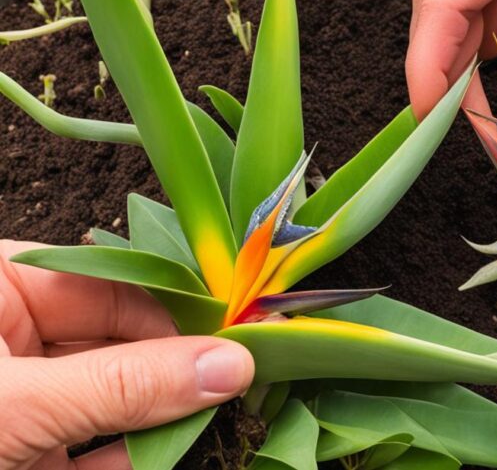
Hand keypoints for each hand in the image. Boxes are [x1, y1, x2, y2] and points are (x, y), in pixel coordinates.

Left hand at [0, 240, 253, 469]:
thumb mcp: (20, 403)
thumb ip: (123, 384)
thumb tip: (226, 364)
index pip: (107, 283)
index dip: (175, 306)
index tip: (235, 332)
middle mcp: (9, 338)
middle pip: (118, 340)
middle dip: (173, 366)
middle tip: (235, 379)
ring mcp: (19, 401)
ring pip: (112, 397)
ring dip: (162, 415)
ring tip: (213, 414)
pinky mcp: (22, 456)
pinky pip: (92, 450)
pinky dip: (133, 455)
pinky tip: (170, 452)